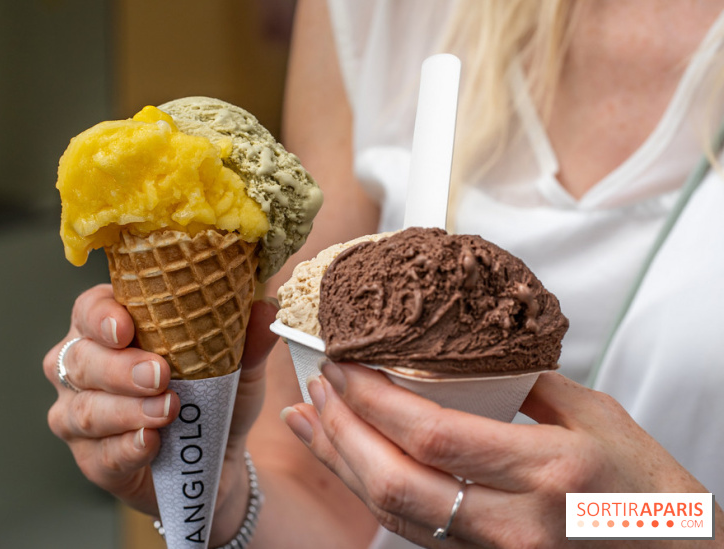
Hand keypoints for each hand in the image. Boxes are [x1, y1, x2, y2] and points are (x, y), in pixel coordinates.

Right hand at [43, 284, 278, 516]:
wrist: (217, 456)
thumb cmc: (213, 394)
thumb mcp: (237, 365)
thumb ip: (246, 338)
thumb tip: (264, 306)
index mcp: (109, 328)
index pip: (89, 310)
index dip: (101, 316)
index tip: (126, 327)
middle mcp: (82, 367)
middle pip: (81, 359)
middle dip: (119, 367)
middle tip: (159, 374)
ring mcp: (77, 415)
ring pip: (85, 409)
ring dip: (127, 410)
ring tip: (167, 409)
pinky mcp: (91, 460)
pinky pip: (98, 455)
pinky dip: (126, 448)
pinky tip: (150, 443)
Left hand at [283, 362, 717, 547]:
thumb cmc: (646, 487)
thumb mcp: (596, 417)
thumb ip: (524, 384)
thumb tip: (460, 355)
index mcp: (548, 472)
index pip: (433, 434)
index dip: (374, 399)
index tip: (343, 362)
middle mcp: (514, 522)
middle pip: (397, 482)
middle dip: (343, 431)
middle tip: (316, 386)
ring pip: (393, 514)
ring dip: (341, 464)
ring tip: (309, 421)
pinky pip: (410, 529)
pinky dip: (369, 491)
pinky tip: (348, 460)